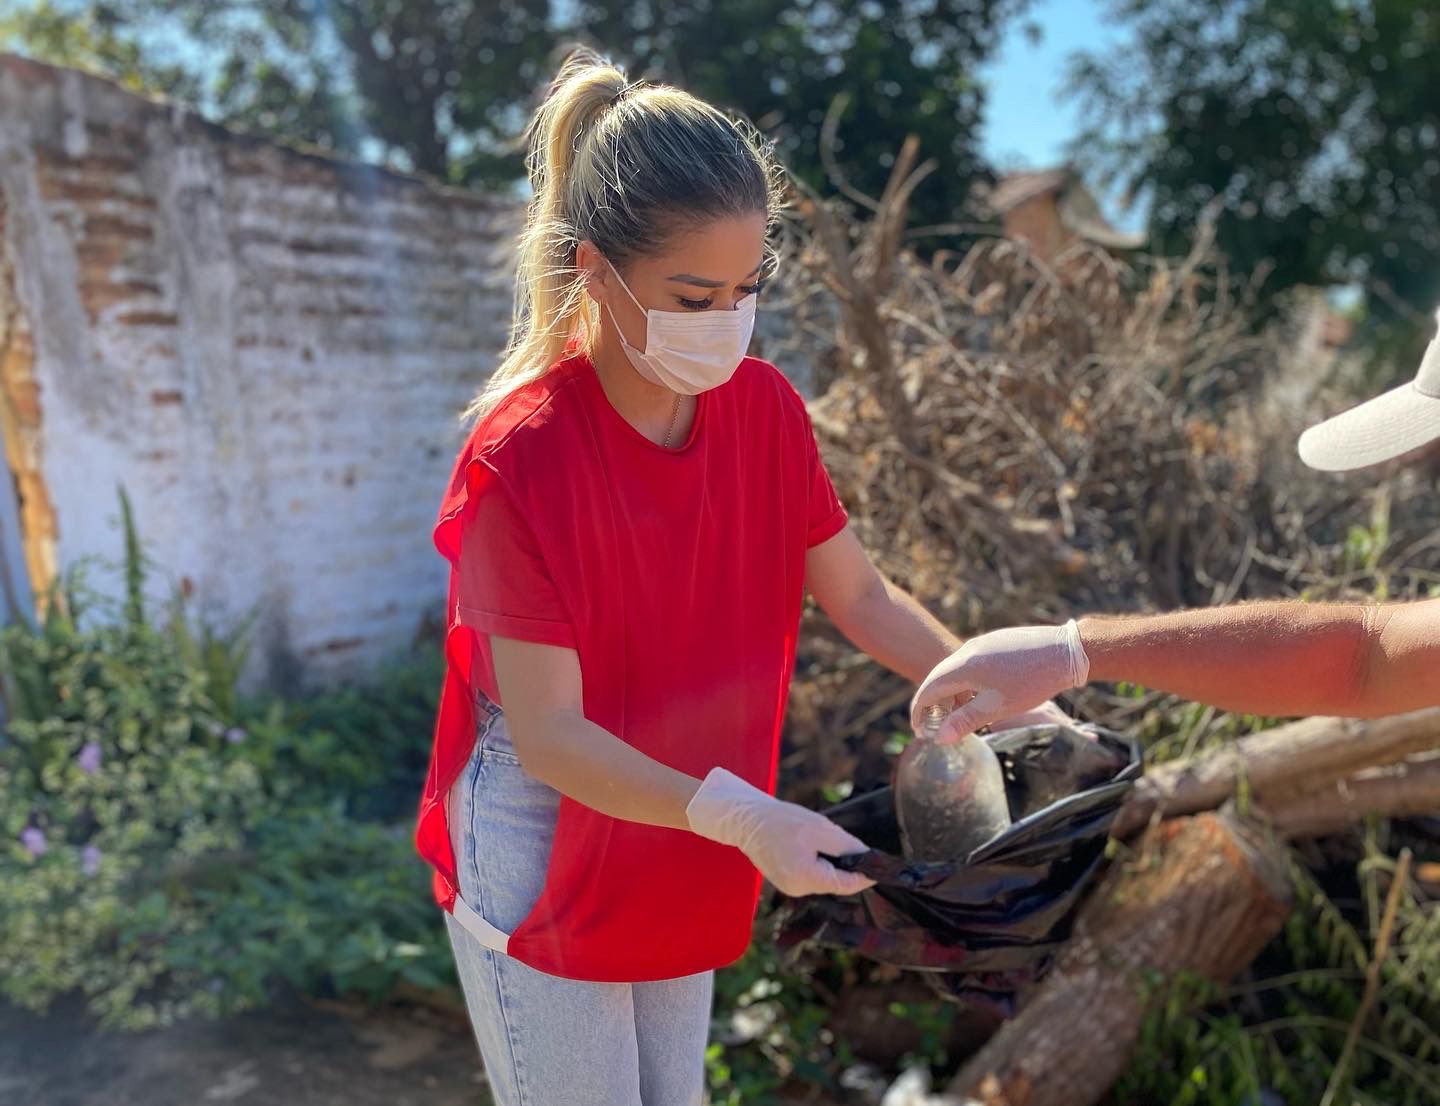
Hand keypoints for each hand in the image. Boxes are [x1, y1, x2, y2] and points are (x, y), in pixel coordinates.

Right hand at [686, 768, 875, 896]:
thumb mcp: (820, 829)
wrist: (746, 819)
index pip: (847, 884)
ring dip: (830, 862)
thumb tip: (869, 858)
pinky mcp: (786, 881)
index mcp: (807, 878)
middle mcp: (799, 890)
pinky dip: (817, 862)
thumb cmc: (782, 820)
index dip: (866, 874)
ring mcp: (791, 888)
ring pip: (824, 878)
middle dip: (845, 864)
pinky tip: (808, 845)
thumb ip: (846, 846)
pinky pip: (811, 875)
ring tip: (819, 839)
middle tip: (844, 841)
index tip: (881, 866)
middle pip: (836, 881)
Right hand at [910, 621, 1089, 742]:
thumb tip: (940, 739)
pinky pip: (969, 662)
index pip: (928, 688)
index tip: (918, 728)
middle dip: (932, 702)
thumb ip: (966, 721)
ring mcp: (982, 643)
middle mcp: (967, 651)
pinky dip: (964, 680)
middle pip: (938, 677)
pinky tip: (978, 693)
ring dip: (949, 691)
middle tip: (934, 724)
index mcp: (962, 667)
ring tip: (957, 712)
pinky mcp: (996, 641)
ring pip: (955, 669)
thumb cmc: (1031, 682)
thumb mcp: (997, 708)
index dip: (920, 710)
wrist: (1065, 652)